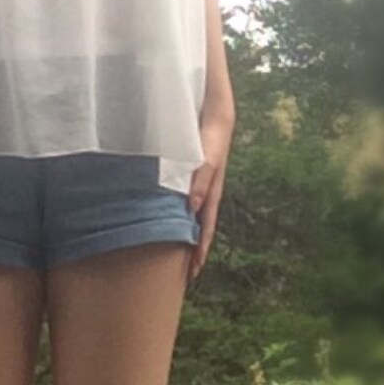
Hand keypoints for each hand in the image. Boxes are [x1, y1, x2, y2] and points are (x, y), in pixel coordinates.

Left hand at [187, 111, 233, 283]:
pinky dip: (179, 217)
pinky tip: (168, 223)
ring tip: (178, 257)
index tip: (193, 270)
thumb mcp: (208, 154)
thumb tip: (191, 209)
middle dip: (194, 249)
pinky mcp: (191, 176)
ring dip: (187, 236)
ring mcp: (199, 184)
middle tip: (186, 274)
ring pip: (193, 217)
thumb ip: (201, 178)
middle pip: (201, 226)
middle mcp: (206, 190)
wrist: (214, 109)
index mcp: (212, 189)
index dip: (200, 248)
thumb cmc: (211, 131)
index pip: (206, 226)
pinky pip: (185, 202)